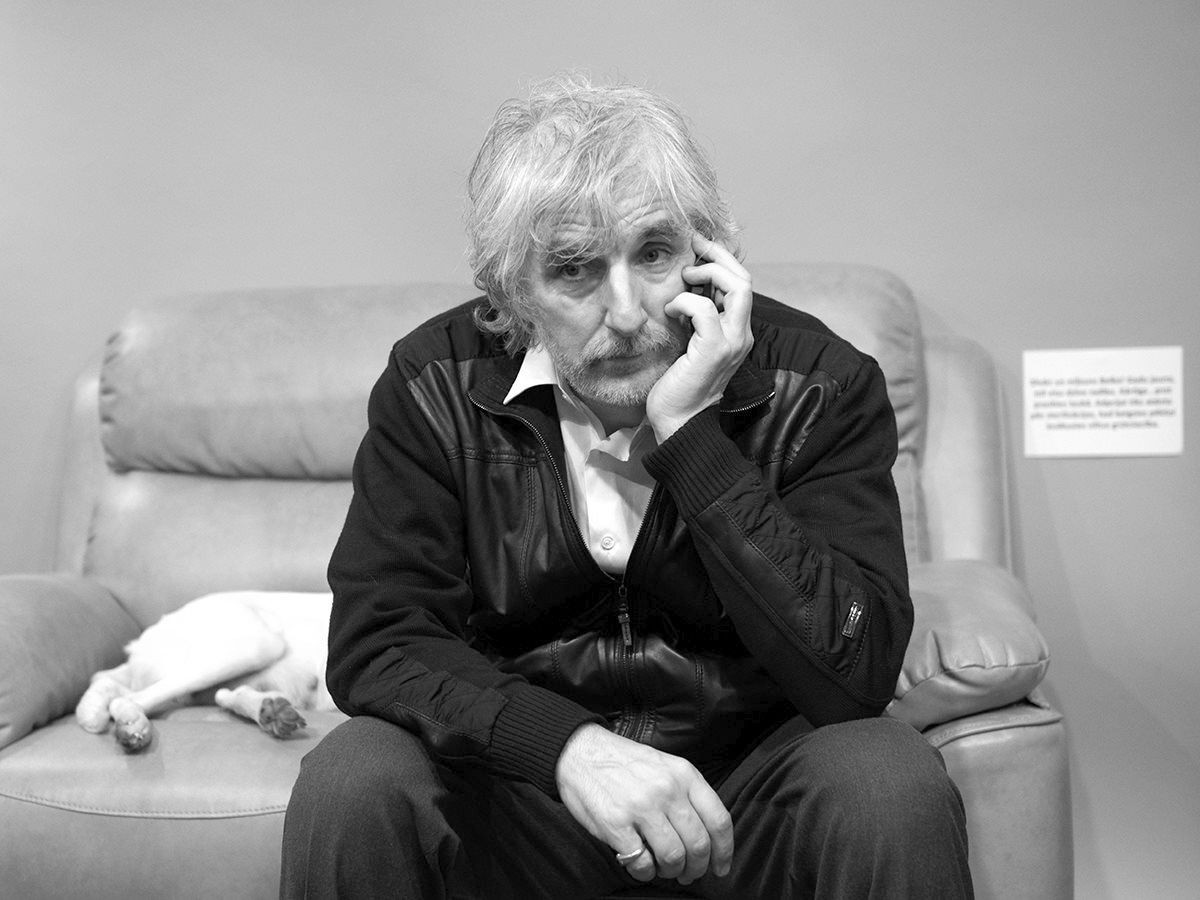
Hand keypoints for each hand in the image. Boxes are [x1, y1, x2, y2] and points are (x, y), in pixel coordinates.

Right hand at [555, 723, 733, 884]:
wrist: (579, 751)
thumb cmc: (624, 763)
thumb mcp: (665, 765)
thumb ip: (687, 794)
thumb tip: (706, 836)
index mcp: (683, 774)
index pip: (718, 820)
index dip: (724, 852)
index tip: (720, 868)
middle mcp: (666, 789)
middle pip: (698, 844)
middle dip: (696, 868)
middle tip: (687, 874)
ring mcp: (641, 807)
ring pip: (674, 858)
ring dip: (672, 872)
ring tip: (662, 868)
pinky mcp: (616, 824)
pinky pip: (642, 864)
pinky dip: (644, 872)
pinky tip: (639, 864)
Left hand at [646, 234, 753, 441]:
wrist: (678, 421)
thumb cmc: (678, 384)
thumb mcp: (689, 342)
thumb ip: (695, 318)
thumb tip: (683, 288)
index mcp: (737, 331)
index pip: (742, 284)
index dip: (722, 260)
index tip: (698, 248)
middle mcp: (741, 334)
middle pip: (745, 279)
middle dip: (718, 255)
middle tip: (693, 246)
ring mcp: (731, 342)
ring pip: (737, 287)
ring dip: (707, 274)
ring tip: (684, 279)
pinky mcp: (713, 350)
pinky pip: (704, 309)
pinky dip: (684, 301)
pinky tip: (670, 311)